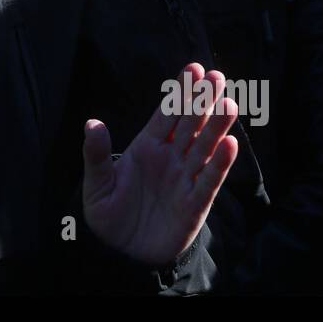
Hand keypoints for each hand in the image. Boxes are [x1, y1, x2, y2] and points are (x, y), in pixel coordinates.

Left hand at [82, 62, 238, 266]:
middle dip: (203, 101)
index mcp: (147, 147)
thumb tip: (91, 123)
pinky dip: (220, 164)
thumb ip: (97, 155)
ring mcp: (185, 179)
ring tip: (230, 102)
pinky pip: (209, 181)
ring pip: (204, 147)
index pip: (167, 114)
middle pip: (190, 124)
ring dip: (217, 126)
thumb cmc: (108, 215)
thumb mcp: (96, 184)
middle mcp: (170, 158)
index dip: (180, 91)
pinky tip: (230, 144)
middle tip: (217, 76)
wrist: (122, 254)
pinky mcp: (194, 204)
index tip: (194, 68)